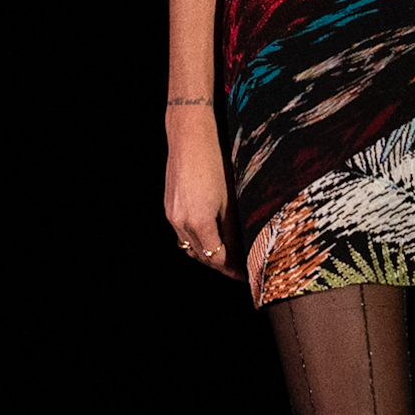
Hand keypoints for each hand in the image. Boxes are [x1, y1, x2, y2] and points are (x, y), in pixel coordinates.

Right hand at [162, 108, 233, 274]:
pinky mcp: (168, 207)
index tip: (246, 275)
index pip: (217, 258)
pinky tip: (210, 235)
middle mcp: (181, 222)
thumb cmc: (215, 163)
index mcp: (198, 222)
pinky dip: (197, 239)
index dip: (232, 269)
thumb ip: (232, 229)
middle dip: (221, 265)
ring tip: (227, 255)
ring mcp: (171, 215)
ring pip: (190, 246)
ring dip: (207, 254)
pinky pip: (182, 233)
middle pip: (202, 256)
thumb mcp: (230, 199)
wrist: (189, 139)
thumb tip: (241, 252)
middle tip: (239, 269)